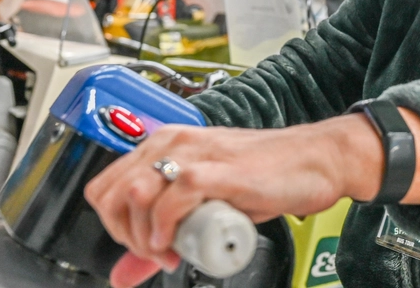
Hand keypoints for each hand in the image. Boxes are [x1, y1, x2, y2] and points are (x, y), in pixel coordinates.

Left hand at [84, 123, 349, 287]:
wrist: (315, 161)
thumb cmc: (265, 177)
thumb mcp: (205, 204)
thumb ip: (160, 236)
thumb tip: (121, 275)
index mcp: (165, 145)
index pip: (104, 187)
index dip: (113, 225)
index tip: (141, 246)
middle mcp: (173, 143)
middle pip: (112, 193)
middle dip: (124, 235)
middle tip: (154, 254)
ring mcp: (194, 154)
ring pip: (135, 194)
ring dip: (142, 236)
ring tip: (167, 252)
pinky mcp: (216, 169)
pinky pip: (171, 197)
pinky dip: (164, 228)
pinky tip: (176, 243)